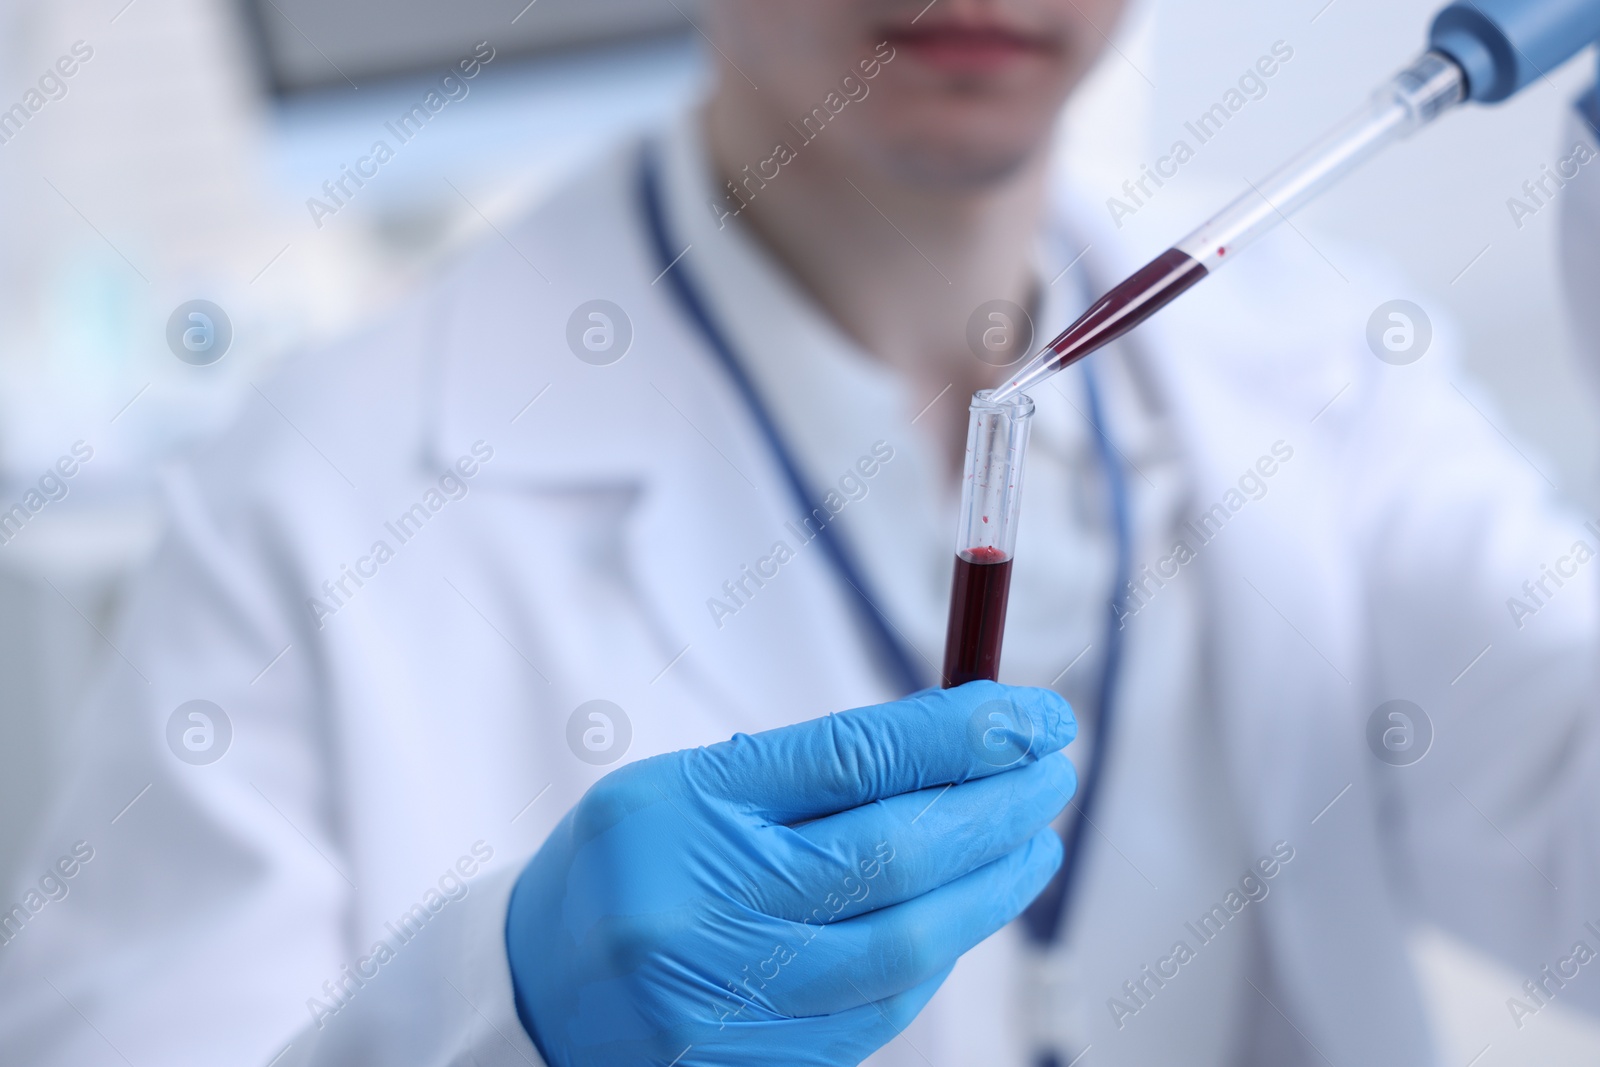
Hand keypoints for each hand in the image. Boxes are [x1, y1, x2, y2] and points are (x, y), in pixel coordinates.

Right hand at [505, 681, 1075, 1065]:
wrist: (534, 990)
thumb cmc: (629, 862)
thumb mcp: (694, 783)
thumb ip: (816, 764)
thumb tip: (963, 741)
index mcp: (682, 816)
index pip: (850, 761)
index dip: (960, 733)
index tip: (1034, 713)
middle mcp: (701, 916)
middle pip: (891, 858)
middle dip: (993, 810)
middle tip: (1051, 772)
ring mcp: (727, 1009)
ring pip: (903, 951)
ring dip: (988, 893)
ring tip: (1031, 844)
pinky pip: (878, 1015)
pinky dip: (935, 957)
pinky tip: (964, 914)